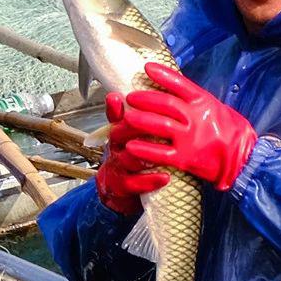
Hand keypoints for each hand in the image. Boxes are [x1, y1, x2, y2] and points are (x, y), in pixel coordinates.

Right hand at [94, 92, 172, 216]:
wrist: (118, 186)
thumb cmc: (132, 154)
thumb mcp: (131, 133)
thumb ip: (139, 114)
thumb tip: (141, 93)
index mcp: (119, 133)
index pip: (115, 118)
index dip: (116, 108)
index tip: (119, 98)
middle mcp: (116, 147)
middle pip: (120, 135)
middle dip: (133, 128)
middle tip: (152, 122)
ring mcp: (119, 166)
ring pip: (128, 158)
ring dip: (145, 154)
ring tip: (163, 150)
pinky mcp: (124, 186)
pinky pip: (136, 183)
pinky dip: (150, 180)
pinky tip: (165, 177)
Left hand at [119, 63, 259, 192]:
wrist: (245, 160)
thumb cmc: (231, 132)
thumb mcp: (217, 108)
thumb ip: (197, 100)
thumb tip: (175, 87)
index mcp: (204, 103)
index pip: (181, 84)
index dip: (163, 75)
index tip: (148, 68)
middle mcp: (196, 118)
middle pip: (165, 104)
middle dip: (144, 99)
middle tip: (129, 97)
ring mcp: (191, 138)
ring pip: (159, 126)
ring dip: (139, 121)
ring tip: (125, 117)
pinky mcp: (186, 158)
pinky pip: (161, 153)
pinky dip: (144, 150)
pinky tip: (131, 147)